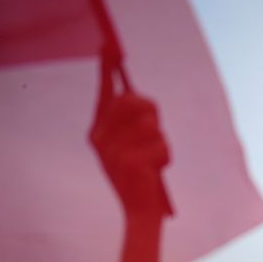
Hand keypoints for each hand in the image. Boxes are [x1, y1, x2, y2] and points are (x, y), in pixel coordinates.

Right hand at [89, 56, 170, 220]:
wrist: (140, 212)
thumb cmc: (138, 176)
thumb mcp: (128, 147)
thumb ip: (128, 123)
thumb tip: (135, 96)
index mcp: (97, 134)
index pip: (103, 97)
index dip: (106, 72)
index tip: (108, 49)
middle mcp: (101, 140)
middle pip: (131, 102)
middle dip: (149, 110)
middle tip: (154, 126)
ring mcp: (115, 151)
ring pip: (150, 123)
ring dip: (159, 139)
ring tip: (152, 157)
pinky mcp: (132, 162)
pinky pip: (161, 144)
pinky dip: (165, 156)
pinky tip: (156, 171)